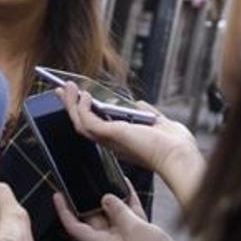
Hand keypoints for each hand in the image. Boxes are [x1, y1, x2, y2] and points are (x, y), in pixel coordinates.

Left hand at [53, 189, 178, 240]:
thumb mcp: (133, 229)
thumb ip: (118, 210)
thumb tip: (106, 197)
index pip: (75, 226)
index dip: (64, 211)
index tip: (57, 195)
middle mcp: (109, 239)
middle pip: (92, 216)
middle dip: (87, 198)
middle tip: (81, 179)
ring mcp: (124, 236)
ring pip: (111, 212)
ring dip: (108, 196)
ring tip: (102, 176)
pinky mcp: (138, 232)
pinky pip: (128, 212)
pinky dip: (126, 198)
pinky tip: (124, 182)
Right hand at [58, 83, 205, 207]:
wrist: (178, 154)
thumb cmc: (174, 145)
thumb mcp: (159, 122)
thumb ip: (147, 113)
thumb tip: (138, 105)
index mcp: (123, 141)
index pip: (97, 127)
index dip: (86, 113)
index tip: (80, 97)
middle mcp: (111, 143)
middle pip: (82, 124)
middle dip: (70, 106)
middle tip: (62, 90)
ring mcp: (108, 140)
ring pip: (79, 123)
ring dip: (70, 104)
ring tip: (66, 86)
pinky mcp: (109, 135)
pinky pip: (87, 121)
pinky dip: (82, 107)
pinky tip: (83, 95)